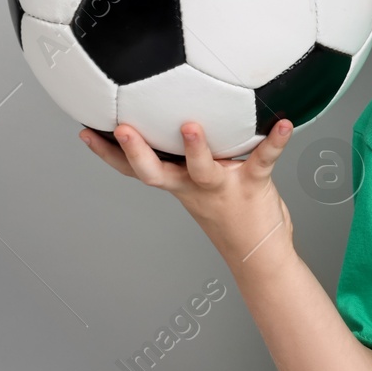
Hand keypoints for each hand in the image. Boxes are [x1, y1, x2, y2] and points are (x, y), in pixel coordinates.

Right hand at [80, 119, 297, 272]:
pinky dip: (276, 141)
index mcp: (178, 183)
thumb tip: (177, 116)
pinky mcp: (253, 183)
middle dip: (135, 152)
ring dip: (195, 149)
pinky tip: (284, 124)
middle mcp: (194, 186)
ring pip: (202, 169)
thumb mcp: (198, 185)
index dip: (108, 154)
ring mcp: (223, 186)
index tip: (86, 132)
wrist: (259, 253)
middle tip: (121, 129)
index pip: (136, 169)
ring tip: (191, 127)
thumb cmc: (229, 213)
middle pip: (156, 172)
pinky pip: (264, 159)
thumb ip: (186, 158)